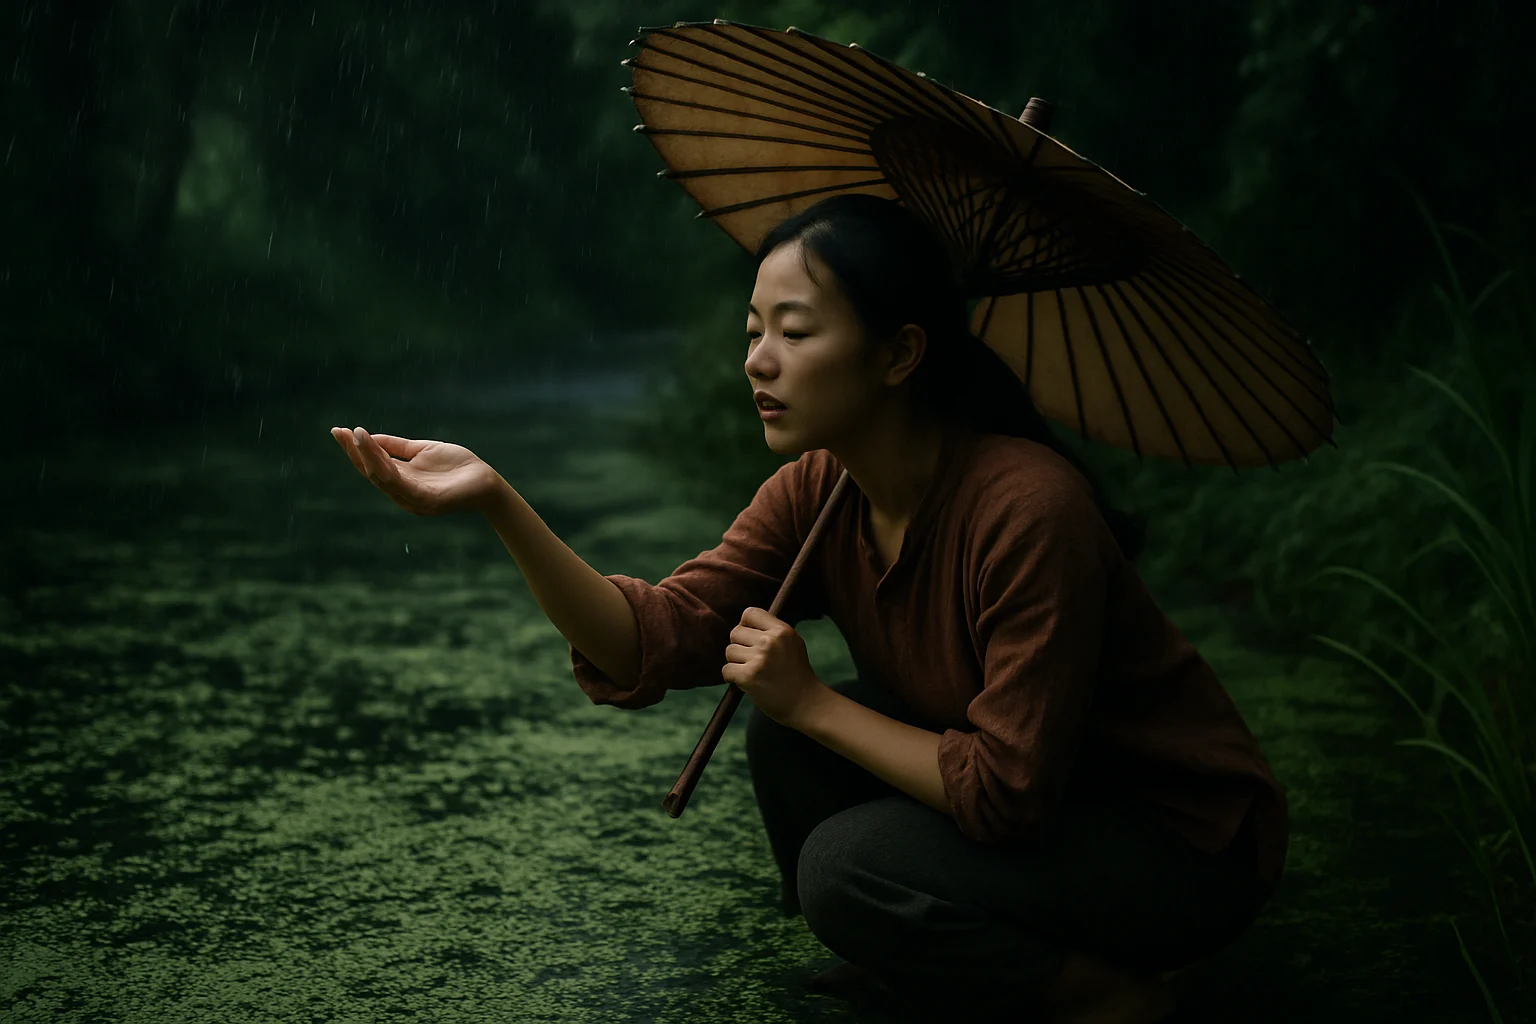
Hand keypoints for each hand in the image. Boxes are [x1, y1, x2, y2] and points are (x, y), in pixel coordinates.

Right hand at [330, 426, 503, 515]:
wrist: (486, 482)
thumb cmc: (456, 466)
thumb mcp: (422, 450)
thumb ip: (397, 446)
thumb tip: (368, 436)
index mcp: (400, 480)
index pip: (371, 465)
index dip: (354, 449)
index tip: (338, 431)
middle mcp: (401, 493)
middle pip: (371, 472)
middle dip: (354, 452)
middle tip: (341, 432)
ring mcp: (412, 499)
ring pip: (382, 477)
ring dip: (367, 456)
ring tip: (357, 435)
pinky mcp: (426, 501)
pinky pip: (400, 483)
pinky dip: (385, 466)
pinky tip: (376, 449)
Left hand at [723, 606, 828, 730]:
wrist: (806, 703)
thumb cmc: (797, 674)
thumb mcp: (793, 643)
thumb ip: (772, 631)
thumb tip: (744, 623)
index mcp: (782, 630)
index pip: (749, 613)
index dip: (745, 625)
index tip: (750, 638)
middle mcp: (770, 641)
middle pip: (735, 633)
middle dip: (740, 646)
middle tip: (753, 660)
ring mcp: (759, 659)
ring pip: (729, 651)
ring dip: (736, 663)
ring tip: (754, 672)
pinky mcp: (749, 677)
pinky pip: (726, 670)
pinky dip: (732, 678)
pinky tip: (745, 682)